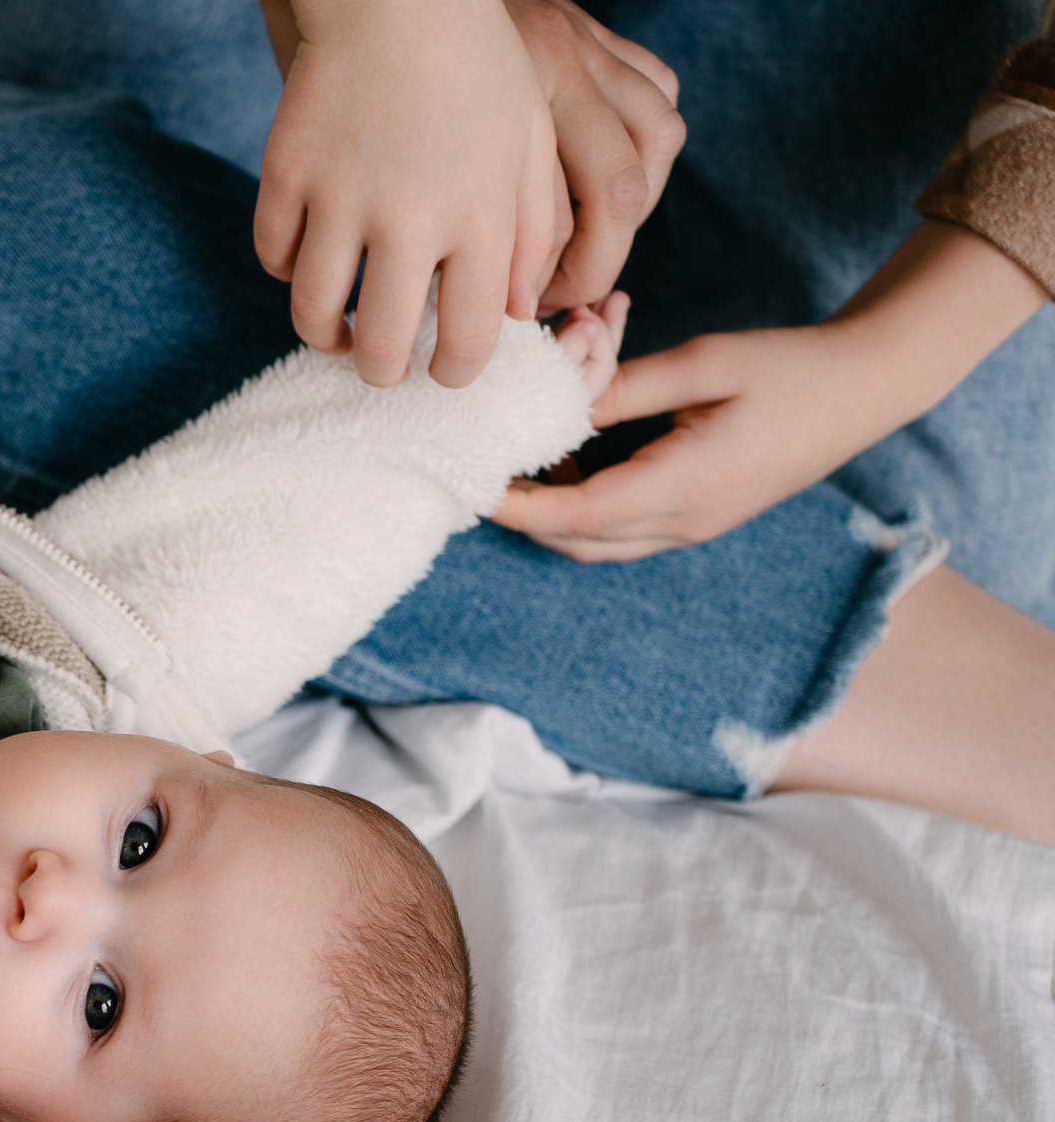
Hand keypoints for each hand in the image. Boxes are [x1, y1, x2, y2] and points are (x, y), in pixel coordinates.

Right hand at [256, 0, 677, 387]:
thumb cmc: (479, 72)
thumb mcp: (531, 146)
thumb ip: (533, 234)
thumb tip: (512, 314)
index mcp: (482, 219)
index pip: (465, 341)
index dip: (453, 372)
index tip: (443, 369)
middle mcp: (411, 220)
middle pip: (381, 349)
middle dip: (383, 373)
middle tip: (384, 366)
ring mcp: (341, 198)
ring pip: (313, 315)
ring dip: (325, 337)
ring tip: (337, 334)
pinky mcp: (288, 173)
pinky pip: (273, 255)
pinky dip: (286, 269)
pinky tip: (308, 259)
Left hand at [496, 323, 881, 559]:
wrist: (867, 388)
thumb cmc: (791, 367)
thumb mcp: (703, 363)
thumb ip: (623, 388)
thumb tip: (555, 405)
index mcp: (685, 486)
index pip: (575, 516)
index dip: (515, 504)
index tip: (470, 480)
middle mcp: (684, 522)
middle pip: (573, 540)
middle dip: (522, 510)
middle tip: (483, 462)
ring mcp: (693, 528)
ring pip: (594, 542)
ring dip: (552, 509)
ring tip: (525, 452)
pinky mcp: (698, 518)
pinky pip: (622, 530)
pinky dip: (584, 505)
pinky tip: (571, 453)